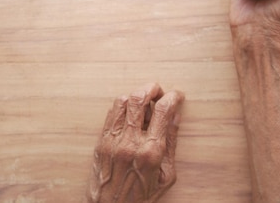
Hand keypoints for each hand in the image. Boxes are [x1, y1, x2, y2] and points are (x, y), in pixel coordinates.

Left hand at [86, 83, 184, 202]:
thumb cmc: (142, 196)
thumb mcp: (166, 175)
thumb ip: (171, 143)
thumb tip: (176, 116)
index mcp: (151, 151)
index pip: (162, 110)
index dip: (173, 97)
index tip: (177, 96)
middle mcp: (130, 142)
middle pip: (139, 98)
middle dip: (152, 88)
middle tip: (160, 92)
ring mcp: (113, 140)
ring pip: (123, 101)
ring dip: (137, 95)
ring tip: (146, 102)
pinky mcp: (102, 141)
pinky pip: (111, 112)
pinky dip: (124, 105)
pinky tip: (132, 113)